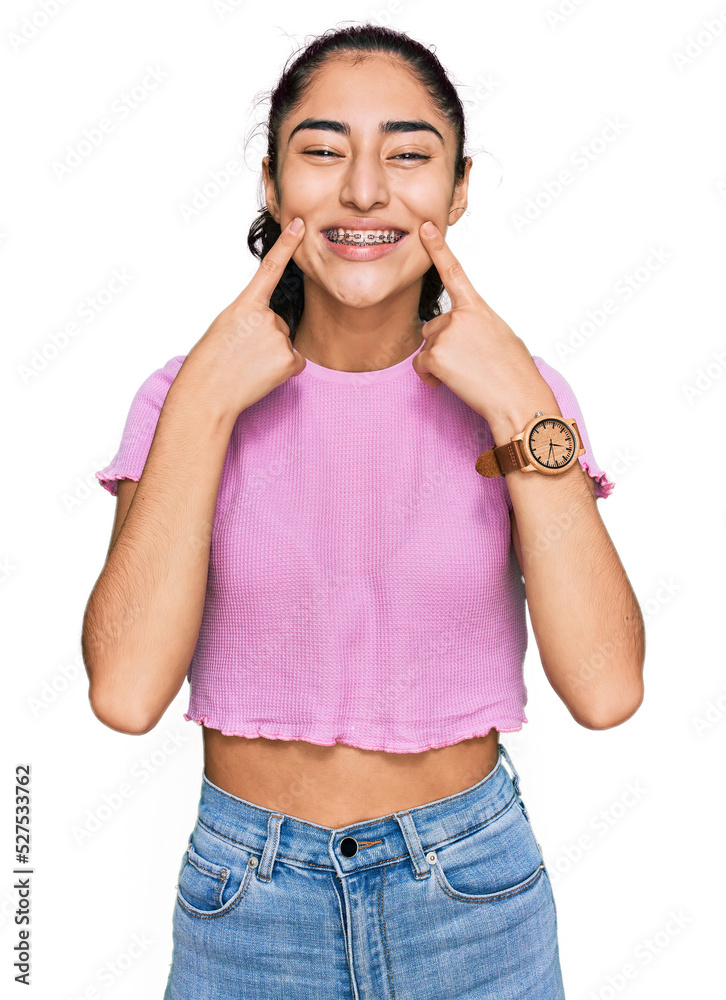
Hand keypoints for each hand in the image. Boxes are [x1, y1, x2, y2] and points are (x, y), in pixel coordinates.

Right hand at [183, 218, 306, 415]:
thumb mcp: (225, 328)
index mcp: (244, 305)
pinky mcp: (287, 359)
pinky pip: (295, 362)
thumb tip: (277, 332)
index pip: (270, 268)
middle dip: (264, 338)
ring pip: (284, 343)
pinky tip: (262, 375)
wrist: (207, 393)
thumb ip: (251, 319)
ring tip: (247, 366)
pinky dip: (282, 370)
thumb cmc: (210, 363)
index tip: (299, 224)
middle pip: (277, 323)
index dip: (286, 245)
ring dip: (270, 356)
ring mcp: (278, 338)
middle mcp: (264, 317)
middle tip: (241, 354)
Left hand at [412, 220, 550, 429]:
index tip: (425, 227)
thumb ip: (475, 326)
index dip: (438, 248)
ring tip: (466, 374)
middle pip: (433, 326)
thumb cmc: (514, 373)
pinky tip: (452, 383)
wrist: (517, 398)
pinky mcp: (436, 354)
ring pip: (427, 346)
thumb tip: (457, 334)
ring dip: (439, 362)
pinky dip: (431, 378)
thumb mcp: (500, 337)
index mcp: (479, 308)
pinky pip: (421, 365)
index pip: (455, 272)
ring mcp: (447, 334)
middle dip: (443, 346)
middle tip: (469, 364)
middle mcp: (461, 316)